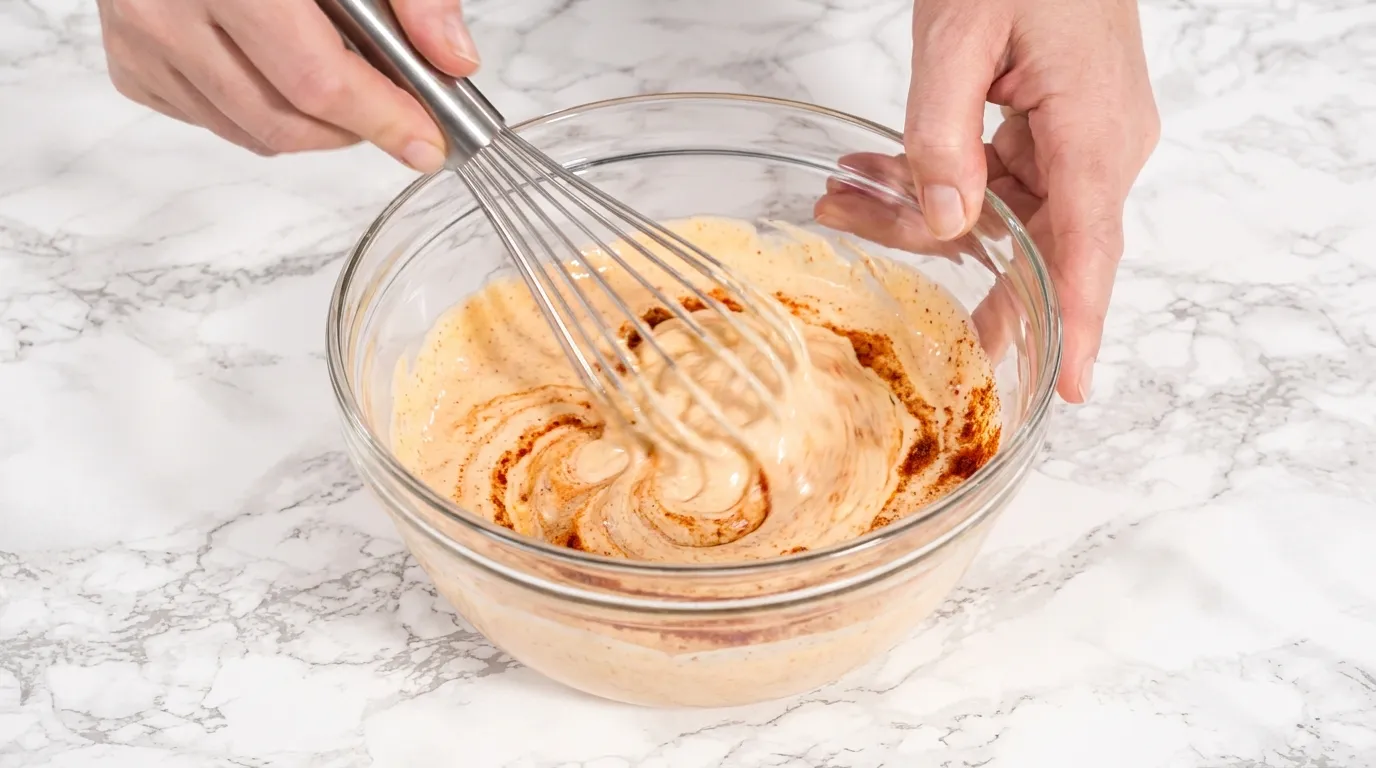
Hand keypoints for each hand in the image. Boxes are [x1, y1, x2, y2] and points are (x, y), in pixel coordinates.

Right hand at [96, 0, 479, 171]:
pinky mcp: (129, 60)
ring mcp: (140, 38)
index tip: (426, 143)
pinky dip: (256, 113)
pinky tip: (277, 67)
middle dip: (352, 131)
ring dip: (310, 127)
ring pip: (248, 131)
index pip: (317, 80)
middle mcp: (168, 7)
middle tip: (394, 112)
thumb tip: (452, 59)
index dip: (382, 119)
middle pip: (283, 120)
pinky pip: (209, 119)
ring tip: (340, 80)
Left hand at [902, 0, 1159, 401]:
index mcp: (1096, 132)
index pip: (1090, 253)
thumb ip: (944, 133)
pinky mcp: (1055, 122)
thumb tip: (947, 222)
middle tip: (878, 280)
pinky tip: (875, 168)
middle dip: (948, 262)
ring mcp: (1082, 135)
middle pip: (1032, 242)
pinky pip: (996, 175)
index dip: (1078, 326)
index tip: (1068, 388)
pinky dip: (937, 174)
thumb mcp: (962, 32)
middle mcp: (1101, 146)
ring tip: (844, 193)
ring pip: (1001, 211)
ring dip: (921, 210)